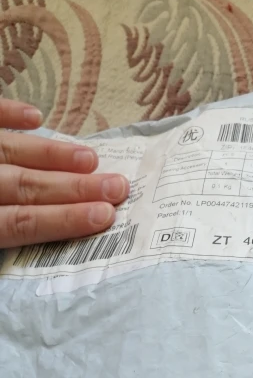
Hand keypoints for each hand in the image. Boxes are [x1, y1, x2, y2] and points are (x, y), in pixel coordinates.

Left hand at [0, 99, 129, 248]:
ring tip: (92, 159)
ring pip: (10, 152)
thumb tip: (37, 263)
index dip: (63, 219)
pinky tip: (37, 117)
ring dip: (53, 155)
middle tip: (118, 187)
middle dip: (75, 187)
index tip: (105, 216)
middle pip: (26, 186)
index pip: (22, 223)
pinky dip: (8, 114)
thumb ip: (7, 234)